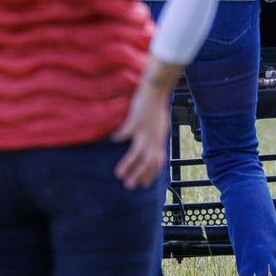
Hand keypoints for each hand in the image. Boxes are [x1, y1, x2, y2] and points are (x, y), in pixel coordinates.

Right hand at [112, 57, 181, 188]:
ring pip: (138, 152)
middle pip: (148, 161)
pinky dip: (119, 137)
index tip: (143, 184)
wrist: (157, 90)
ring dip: (128, 164)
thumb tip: (159, 159)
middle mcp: (154, 137)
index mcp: (160, 139)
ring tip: (119, 174)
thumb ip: (158, 144)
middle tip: (129, 186)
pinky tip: (113, 140)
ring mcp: (145, 130)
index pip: (157, 162)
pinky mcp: (136, 120)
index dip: (151, 174)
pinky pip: (126, 132)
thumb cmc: (157, 109)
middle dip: (139, 175)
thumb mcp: (162, 129)